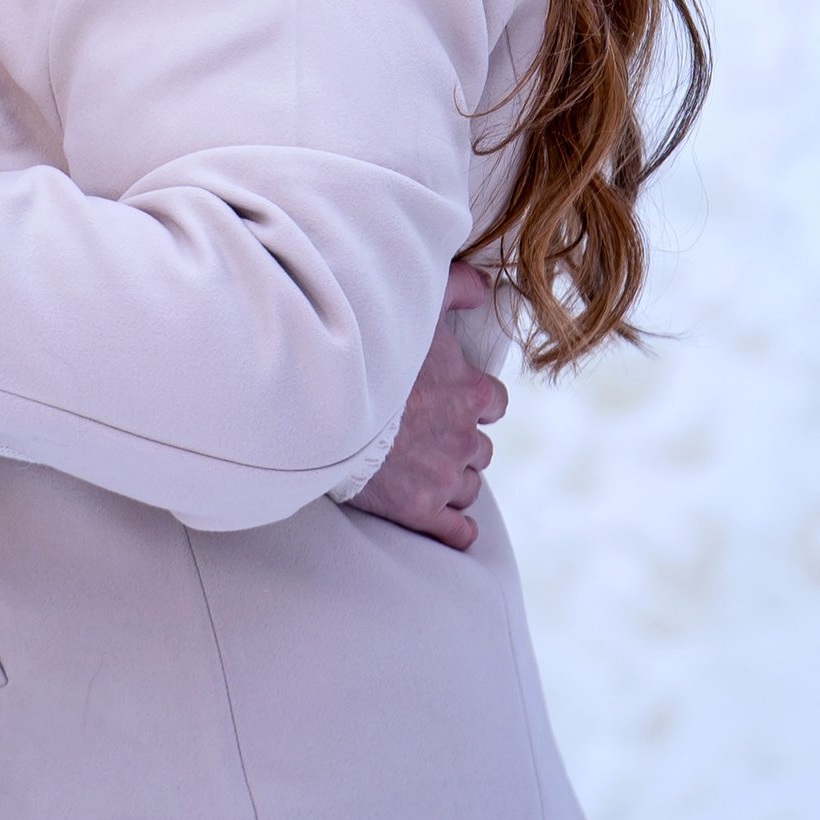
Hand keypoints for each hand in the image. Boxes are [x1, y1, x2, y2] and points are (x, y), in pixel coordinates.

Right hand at [346, 263, 508, 550]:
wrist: (325, 399)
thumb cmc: (370, 347)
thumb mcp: (417, 303)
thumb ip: (457, 287)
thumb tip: (485, 286)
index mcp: (470, 392)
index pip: (495, 402)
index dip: (474, 400)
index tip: (452, 397)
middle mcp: (464, 438)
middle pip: (480, 448)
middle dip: (460, 441)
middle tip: (428, 433)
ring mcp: (443, 477)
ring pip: (469, 487)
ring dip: (452, 479)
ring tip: (424, 470)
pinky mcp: (419, 510)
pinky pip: (457, 532)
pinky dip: (454, 528)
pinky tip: (443, 519)